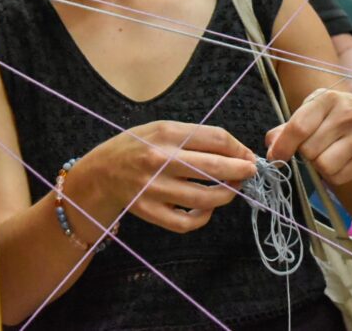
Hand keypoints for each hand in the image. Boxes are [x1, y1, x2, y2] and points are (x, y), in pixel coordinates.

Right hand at [78, 121, 256, 233]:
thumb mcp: (162, 129)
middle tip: (250, 172)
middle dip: (241, 171)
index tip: (248, 156)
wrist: (101, 172)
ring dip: (226, 195)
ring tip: (231, 189)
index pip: (216, 139)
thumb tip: (236, 152)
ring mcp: (154, 188)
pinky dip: (203, 217)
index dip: (239, 148)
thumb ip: (195, 137)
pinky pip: (186, 222)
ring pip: (205, 198)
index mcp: (166, 133)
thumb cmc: (138, 146)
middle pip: (214, 168)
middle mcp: (160, 160)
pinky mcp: (149, 211)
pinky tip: (207, 208)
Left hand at [265, 88, 351, 185]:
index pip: (299, 127)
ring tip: (325, 154)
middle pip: (309, 150)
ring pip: (324, 166)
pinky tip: (338, 162)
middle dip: (305, 154)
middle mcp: (346, 116)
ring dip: (319, 166)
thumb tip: (271, 145)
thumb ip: (289, 126)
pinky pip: (338, 177)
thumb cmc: (338, 114)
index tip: (276, 156)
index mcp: (328, 99)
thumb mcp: (314, 110)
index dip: (284, 146)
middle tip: (313, 147)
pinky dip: (332, 175)